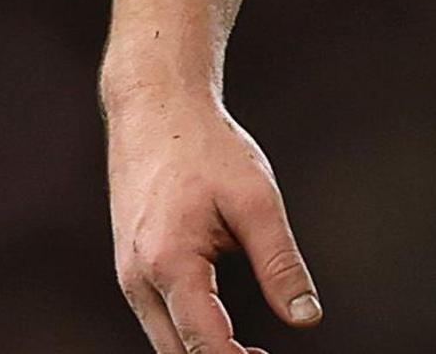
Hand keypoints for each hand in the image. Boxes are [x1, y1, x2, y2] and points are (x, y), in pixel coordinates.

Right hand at [107, 82, 321, 353]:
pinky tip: (222, 330)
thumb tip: (306, 317)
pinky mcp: (130, 267)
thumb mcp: (256, 199)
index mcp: (169, 262)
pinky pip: (158, 319)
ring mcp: (129, 275)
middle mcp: (138, 278)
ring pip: (165, 342)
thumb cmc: (203, 145)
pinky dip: (188, 335)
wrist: (152, 105)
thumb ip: (280, 263)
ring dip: (204, 352)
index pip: (206, 345)